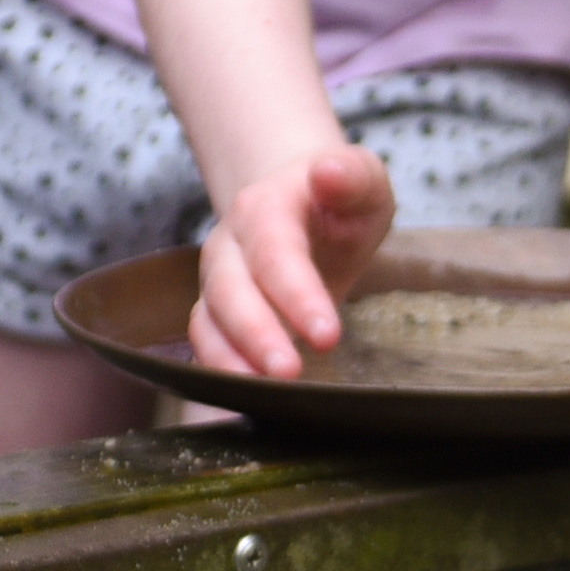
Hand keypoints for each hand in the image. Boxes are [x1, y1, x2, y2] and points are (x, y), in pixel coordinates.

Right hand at [187, 142, 396, 375]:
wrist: (302, 205)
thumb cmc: (339, 201)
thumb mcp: (363, 180)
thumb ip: (352, 177)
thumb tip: (327, 171)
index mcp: (266, 207)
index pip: (275, 253)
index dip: (297, 295)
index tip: (328, 335)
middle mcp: (231, 244)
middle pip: (230, 290)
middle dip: (256, 335)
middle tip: (290, 373)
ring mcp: (218, 280)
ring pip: (208, 320)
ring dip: (230, 359)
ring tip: (260, 394)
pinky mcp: (217, 312)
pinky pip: (206, 342)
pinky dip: (219, 370)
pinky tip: (244, 399)